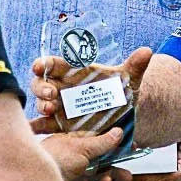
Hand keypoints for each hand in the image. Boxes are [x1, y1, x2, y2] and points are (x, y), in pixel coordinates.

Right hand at [32, 46, 153, 124]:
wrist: (124, 117)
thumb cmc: (121, 93)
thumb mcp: (129, 80)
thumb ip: (135, 66)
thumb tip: (147, 51)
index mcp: (73, 72)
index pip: (54, 64)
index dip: (44, 63)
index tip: (40, 66)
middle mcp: (61, 88)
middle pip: (41, 83)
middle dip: (41, 87)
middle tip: (50, 93)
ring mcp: (58, 107)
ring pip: (41, 103)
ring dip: (41, 105)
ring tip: (50, 109)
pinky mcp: (59, 125)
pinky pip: (43, 125)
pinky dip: (36, 127)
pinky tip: (33, 129)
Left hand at [39, 127, 125, 180]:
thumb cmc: (54, 159)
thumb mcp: (81, 146)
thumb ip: (102, 142)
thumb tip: (119, 132)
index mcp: (72, 146)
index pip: (97, 145)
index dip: (113, 147)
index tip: (129, 149)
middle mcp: (72, 163)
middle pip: (98, 166)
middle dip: (114, 170)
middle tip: (127, 175)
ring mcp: (71, 180)